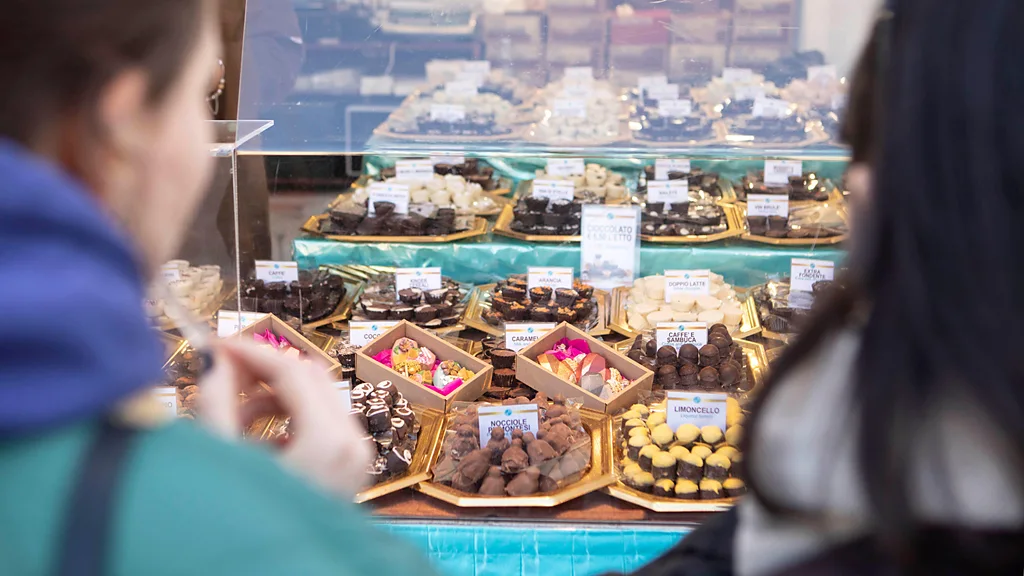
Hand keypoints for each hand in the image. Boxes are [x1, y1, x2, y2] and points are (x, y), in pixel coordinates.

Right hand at [199, 339, 372, 497]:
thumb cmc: (242, 531)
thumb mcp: (224, 461)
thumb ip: (218, 403)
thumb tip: (215, 360)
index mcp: (328, 442)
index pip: (291, 371)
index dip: (250, 352)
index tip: (217, 346)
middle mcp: (352, 444)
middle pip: (309, 378)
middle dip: (263, 371)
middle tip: (223, 374)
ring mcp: (355, 458)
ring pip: (315, 399)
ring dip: (271, 399)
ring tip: (234, 420)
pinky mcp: (348, 469)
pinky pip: (320, 425)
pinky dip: (287, 422)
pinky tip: (256, 444)